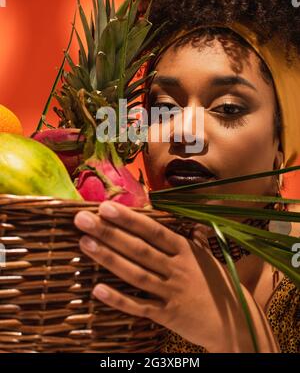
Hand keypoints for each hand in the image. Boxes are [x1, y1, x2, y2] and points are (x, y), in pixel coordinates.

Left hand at [74, 201, 276, 351]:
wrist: (236, 322)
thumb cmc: (218, 284)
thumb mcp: (208, 257)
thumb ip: (195, 237)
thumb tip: (190, 220)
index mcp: (186, 251)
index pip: (154, 231)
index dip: (130, 219)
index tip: (106, 206)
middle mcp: (177, 268)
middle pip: (138, 249)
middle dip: (109, 233)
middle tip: (82, 219)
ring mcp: (171, 292)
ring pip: (135, 274)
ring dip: (109, 258)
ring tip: (85, 243)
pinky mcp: (167, 315)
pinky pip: (139, 307)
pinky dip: (119, 300)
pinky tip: (98, 289)